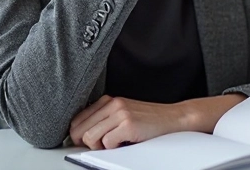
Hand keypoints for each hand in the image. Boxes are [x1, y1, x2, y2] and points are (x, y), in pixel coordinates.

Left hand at [69, 95, 186, 149]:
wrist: (172, 118)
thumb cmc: (148, 120)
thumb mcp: (122, 113)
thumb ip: (103, 119)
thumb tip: (80, 135)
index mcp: (107, 100)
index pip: (77, 120)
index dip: (78, 135)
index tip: (86, 142)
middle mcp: (111, 104)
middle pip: (79, 130)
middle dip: (86, 143)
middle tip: (100, 146)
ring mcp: (120, 113)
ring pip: (90, 137)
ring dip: (100, 146)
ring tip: (114, 143)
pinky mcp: (128, 124)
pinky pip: (107, 143)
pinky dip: (113, 148)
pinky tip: (124, 142)